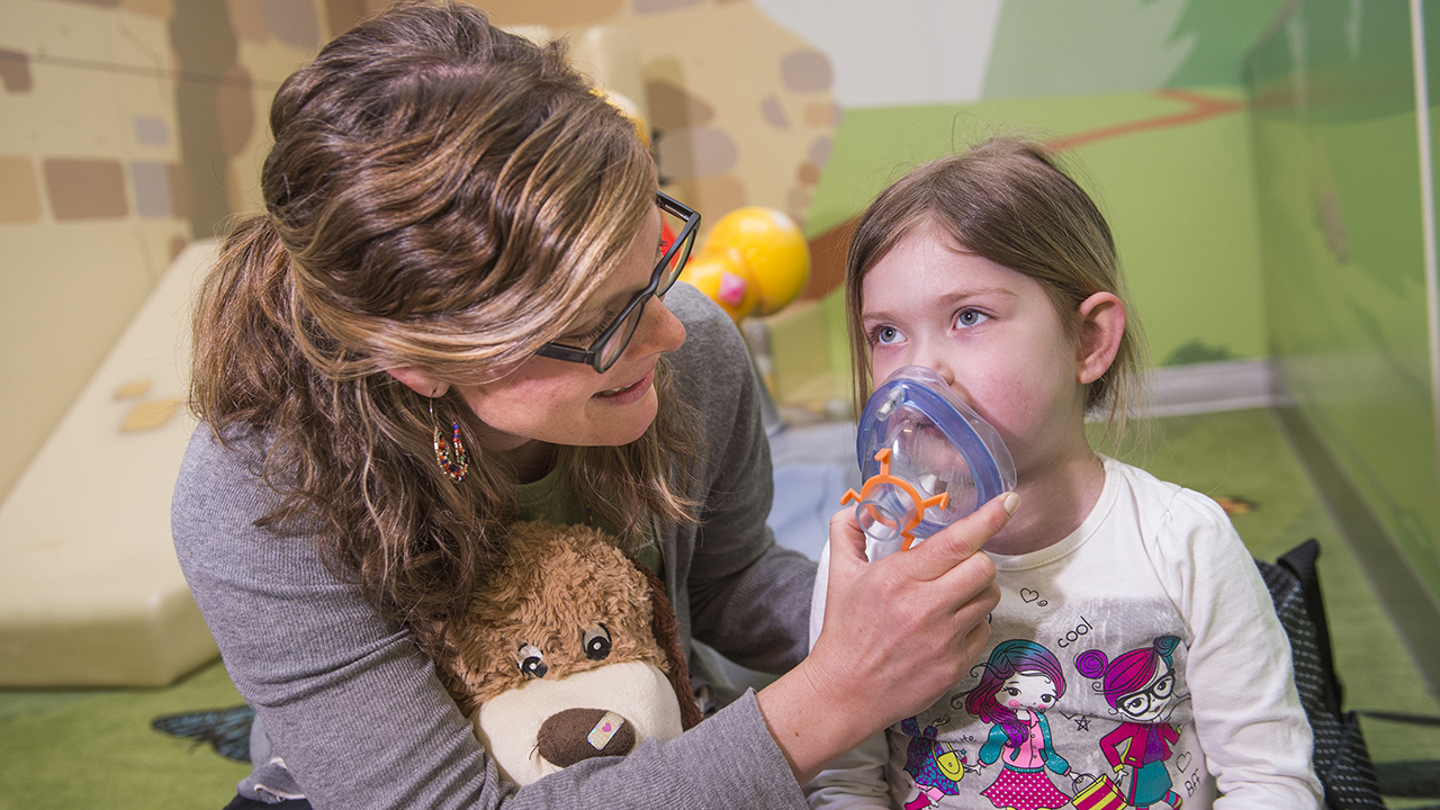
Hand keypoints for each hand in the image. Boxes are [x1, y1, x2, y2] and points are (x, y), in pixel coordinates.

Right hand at [757, 492, 1012, 782]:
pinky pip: (984, 630)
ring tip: (953, 596)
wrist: (845, 691)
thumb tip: (855, 507)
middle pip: (984, 568)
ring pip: (989, 598)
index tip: (1008, 501)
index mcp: (899, 578)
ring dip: (978, 590)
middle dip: (978, 561)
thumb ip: (847, 533)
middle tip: (959, 566)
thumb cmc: (845, 630)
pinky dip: (972, 623)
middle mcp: (926, 606)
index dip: (988, 518)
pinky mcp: (955, 664)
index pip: (958, 541)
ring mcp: (945, 638)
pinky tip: (949, 626)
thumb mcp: (839, 575)